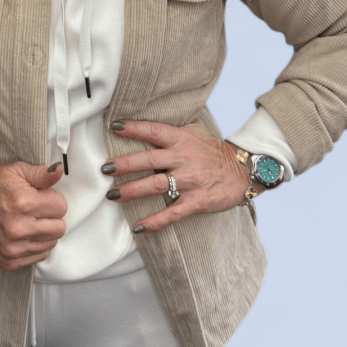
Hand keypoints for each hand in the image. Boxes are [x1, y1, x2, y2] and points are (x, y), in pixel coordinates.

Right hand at [0, 159, 67, 270]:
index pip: (62, 207)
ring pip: (51, 243)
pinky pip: (39, 256)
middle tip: (37, 210)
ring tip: (29, 221)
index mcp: (25, 204)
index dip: (54, 199)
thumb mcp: (18, 171)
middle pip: (60, 228)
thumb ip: (42, 174)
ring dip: (45, 232)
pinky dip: (35, 245)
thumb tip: (59, 171)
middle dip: (52, 217)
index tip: (43, 197)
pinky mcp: (9, 260)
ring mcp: (13, 248)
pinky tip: (24, 234)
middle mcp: (19, 229)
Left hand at [103, 120, 260, 232]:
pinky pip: (172, 213)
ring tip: (113, 195)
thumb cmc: (213, 151)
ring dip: (132, 190)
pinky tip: (139, 226)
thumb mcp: (195, 132)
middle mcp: (183, 158)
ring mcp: (189, 181)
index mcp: (181, 140)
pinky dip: (155, 221)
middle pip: (149, 160)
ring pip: (156, 185)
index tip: (115, 126)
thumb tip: (148, 120)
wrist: (241, 171)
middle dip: (125, 164)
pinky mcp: (196, 201)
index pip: (154, 131)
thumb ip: (173, 129)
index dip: (134, 128)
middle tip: (105, 168)